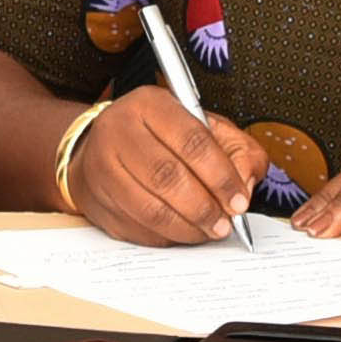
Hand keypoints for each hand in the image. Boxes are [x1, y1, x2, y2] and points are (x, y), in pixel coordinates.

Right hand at [68, 88, 269, 246]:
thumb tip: (245, 184)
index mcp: (149, 104)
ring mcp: (101, 166)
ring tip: (208, 230)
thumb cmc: (162, 137)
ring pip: (150, 209)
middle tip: (225, 223)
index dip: (221, 176)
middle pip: (166, 177)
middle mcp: (117, 130)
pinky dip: (167, 237)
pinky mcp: (95, 199)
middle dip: (204, 207)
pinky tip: (182, 231)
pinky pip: (137, 227)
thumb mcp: (206, 128)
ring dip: (187, 227)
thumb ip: (239, 151)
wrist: (105, 146)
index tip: (239, 200)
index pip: (191, 141)